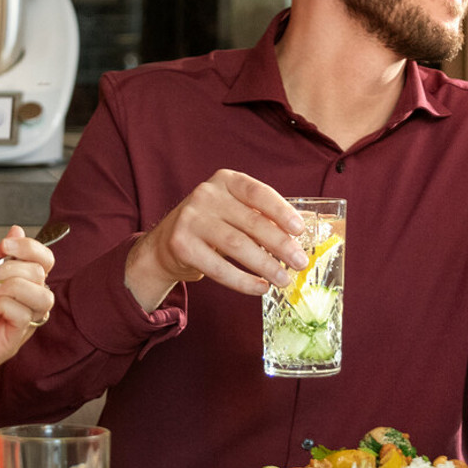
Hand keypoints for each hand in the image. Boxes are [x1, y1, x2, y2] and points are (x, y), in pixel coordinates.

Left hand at [0, 227, 57, 401]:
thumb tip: (16, 231)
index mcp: (17, 289)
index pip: (43, 262)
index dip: (32, 248)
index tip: (7, 243)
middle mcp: (23, 306)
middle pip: (42, 276)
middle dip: (13, 267)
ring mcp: (20, 326)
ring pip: (42, 297)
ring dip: (13, 286)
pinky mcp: (11, 343)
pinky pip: (23, 317)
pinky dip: (3, 305)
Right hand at [123, 169, 308, 312]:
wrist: (166, 243)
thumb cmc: (213, 225)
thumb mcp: (234, 210)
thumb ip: (262, 216)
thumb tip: (301, 232)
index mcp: (225, 181)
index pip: (258, 192)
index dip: (281, 211)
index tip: (300, 230)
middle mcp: (206, 195)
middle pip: (251, 222)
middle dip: (280, 245)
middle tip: (300, 262)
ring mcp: (190, 219)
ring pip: (237, 245)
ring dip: (265, 265)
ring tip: (283, 279)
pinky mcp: (181, 245)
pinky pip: (219, 267)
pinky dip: (243, 281)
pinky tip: (260, 287)